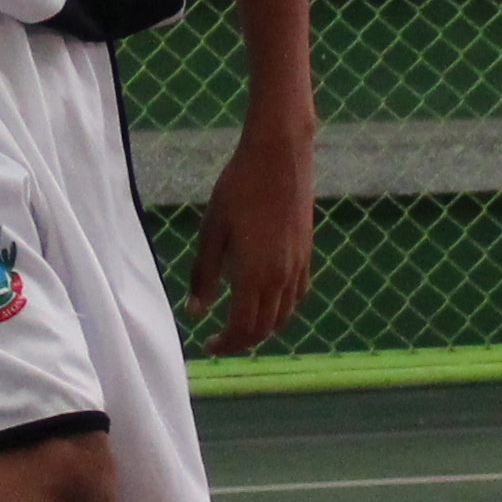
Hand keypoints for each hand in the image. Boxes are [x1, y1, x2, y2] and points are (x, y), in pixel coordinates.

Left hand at [186, 119, 315, 353]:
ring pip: (283, 315)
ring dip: (261, 328)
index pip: (242, 328)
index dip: (225, 344)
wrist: (279, 156)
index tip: (207, 346)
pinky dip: (280, 309)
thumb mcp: (211, 231)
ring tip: (239, 324)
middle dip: (241, 342)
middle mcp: (281, 278)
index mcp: (254, 275)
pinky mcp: (307, 253)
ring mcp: (298, 266)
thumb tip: (194, 312)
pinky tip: (264, 301)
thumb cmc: (237, 188)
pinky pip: (296, 295)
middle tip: (219, 341)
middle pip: (264, 329)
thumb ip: (203, 274)